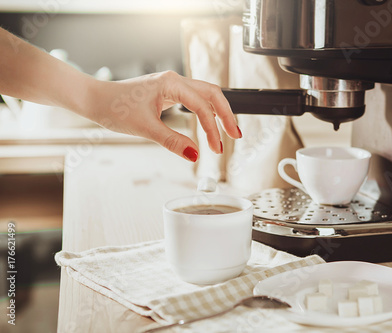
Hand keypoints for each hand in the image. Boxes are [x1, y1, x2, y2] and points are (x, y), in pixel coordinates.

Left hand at [87, 71, 241, 161]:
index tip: (215, 148)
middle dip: (226, 115)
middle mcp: (175, 80)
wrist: (94, 99)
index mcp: (171, 83)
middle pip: (213, 94)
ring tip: (227, 132)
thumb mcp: (145, 128)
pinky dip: (206, 111)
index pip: (202, 106)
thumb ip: (172, 141)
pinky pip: (195, 99)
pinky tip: (209, 123)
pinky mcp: (168, 92)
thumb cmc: (113, 107)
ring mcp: (172, 85)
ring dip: (218, 112)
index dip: (212, 129)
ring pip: (206, 95)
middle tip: (235, 136)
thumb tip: (194, 154)